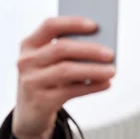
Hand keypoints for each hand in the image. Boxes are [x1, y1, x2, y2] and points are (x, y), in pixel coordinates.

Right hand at [12, 16, 115, 138]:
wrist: (30, 115)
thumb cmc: (49, 81)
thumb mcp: (52, 64)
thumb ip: (70, 54)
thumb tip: (102, 49)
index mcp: (29, 45)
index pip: (50, 26)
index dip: (72, 23)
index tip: (95, 25)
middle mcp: (26, 61)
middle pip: (61, 49)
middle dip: (89, 50)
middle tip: (111, 53)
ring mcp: (31, 81)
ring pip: (66, 71)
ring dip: (93, 70)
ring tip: (113, 71)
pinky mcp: (40, 101)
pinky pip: (71, 91)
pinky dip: (91, 87)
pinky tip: (107, 84)